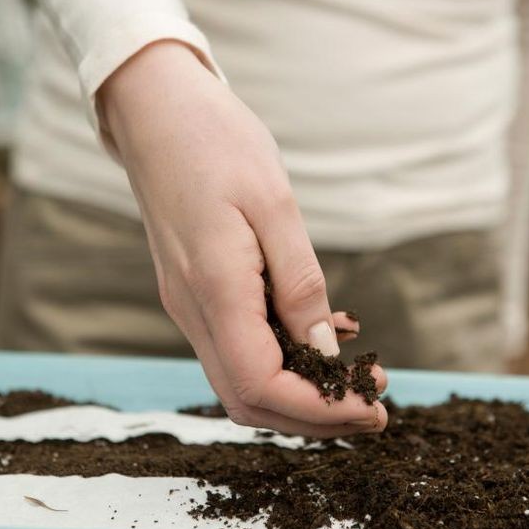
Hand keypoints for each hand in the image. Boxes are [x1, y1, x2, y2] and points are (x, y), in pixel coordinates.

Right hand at [98, 41, 387, 436]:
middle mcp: (193, 310)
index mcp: (213, 288)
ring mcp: (189, 305)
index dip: (318, 410)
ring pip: (242, 381)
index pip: (261, 384)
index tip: (371, 406)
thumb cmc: (215, 142)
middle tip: (372, 406)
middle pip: (249, 399)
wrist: (156, 112)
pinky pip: (237, 347)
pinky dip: (281, 362)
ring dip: (299, 395)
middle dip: (313, 417)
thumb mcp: (274, 204)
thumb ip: (300, 284)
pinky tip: (321, 339)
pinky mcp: (195, 293)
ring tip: (355, 382)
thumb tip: (325, 351)